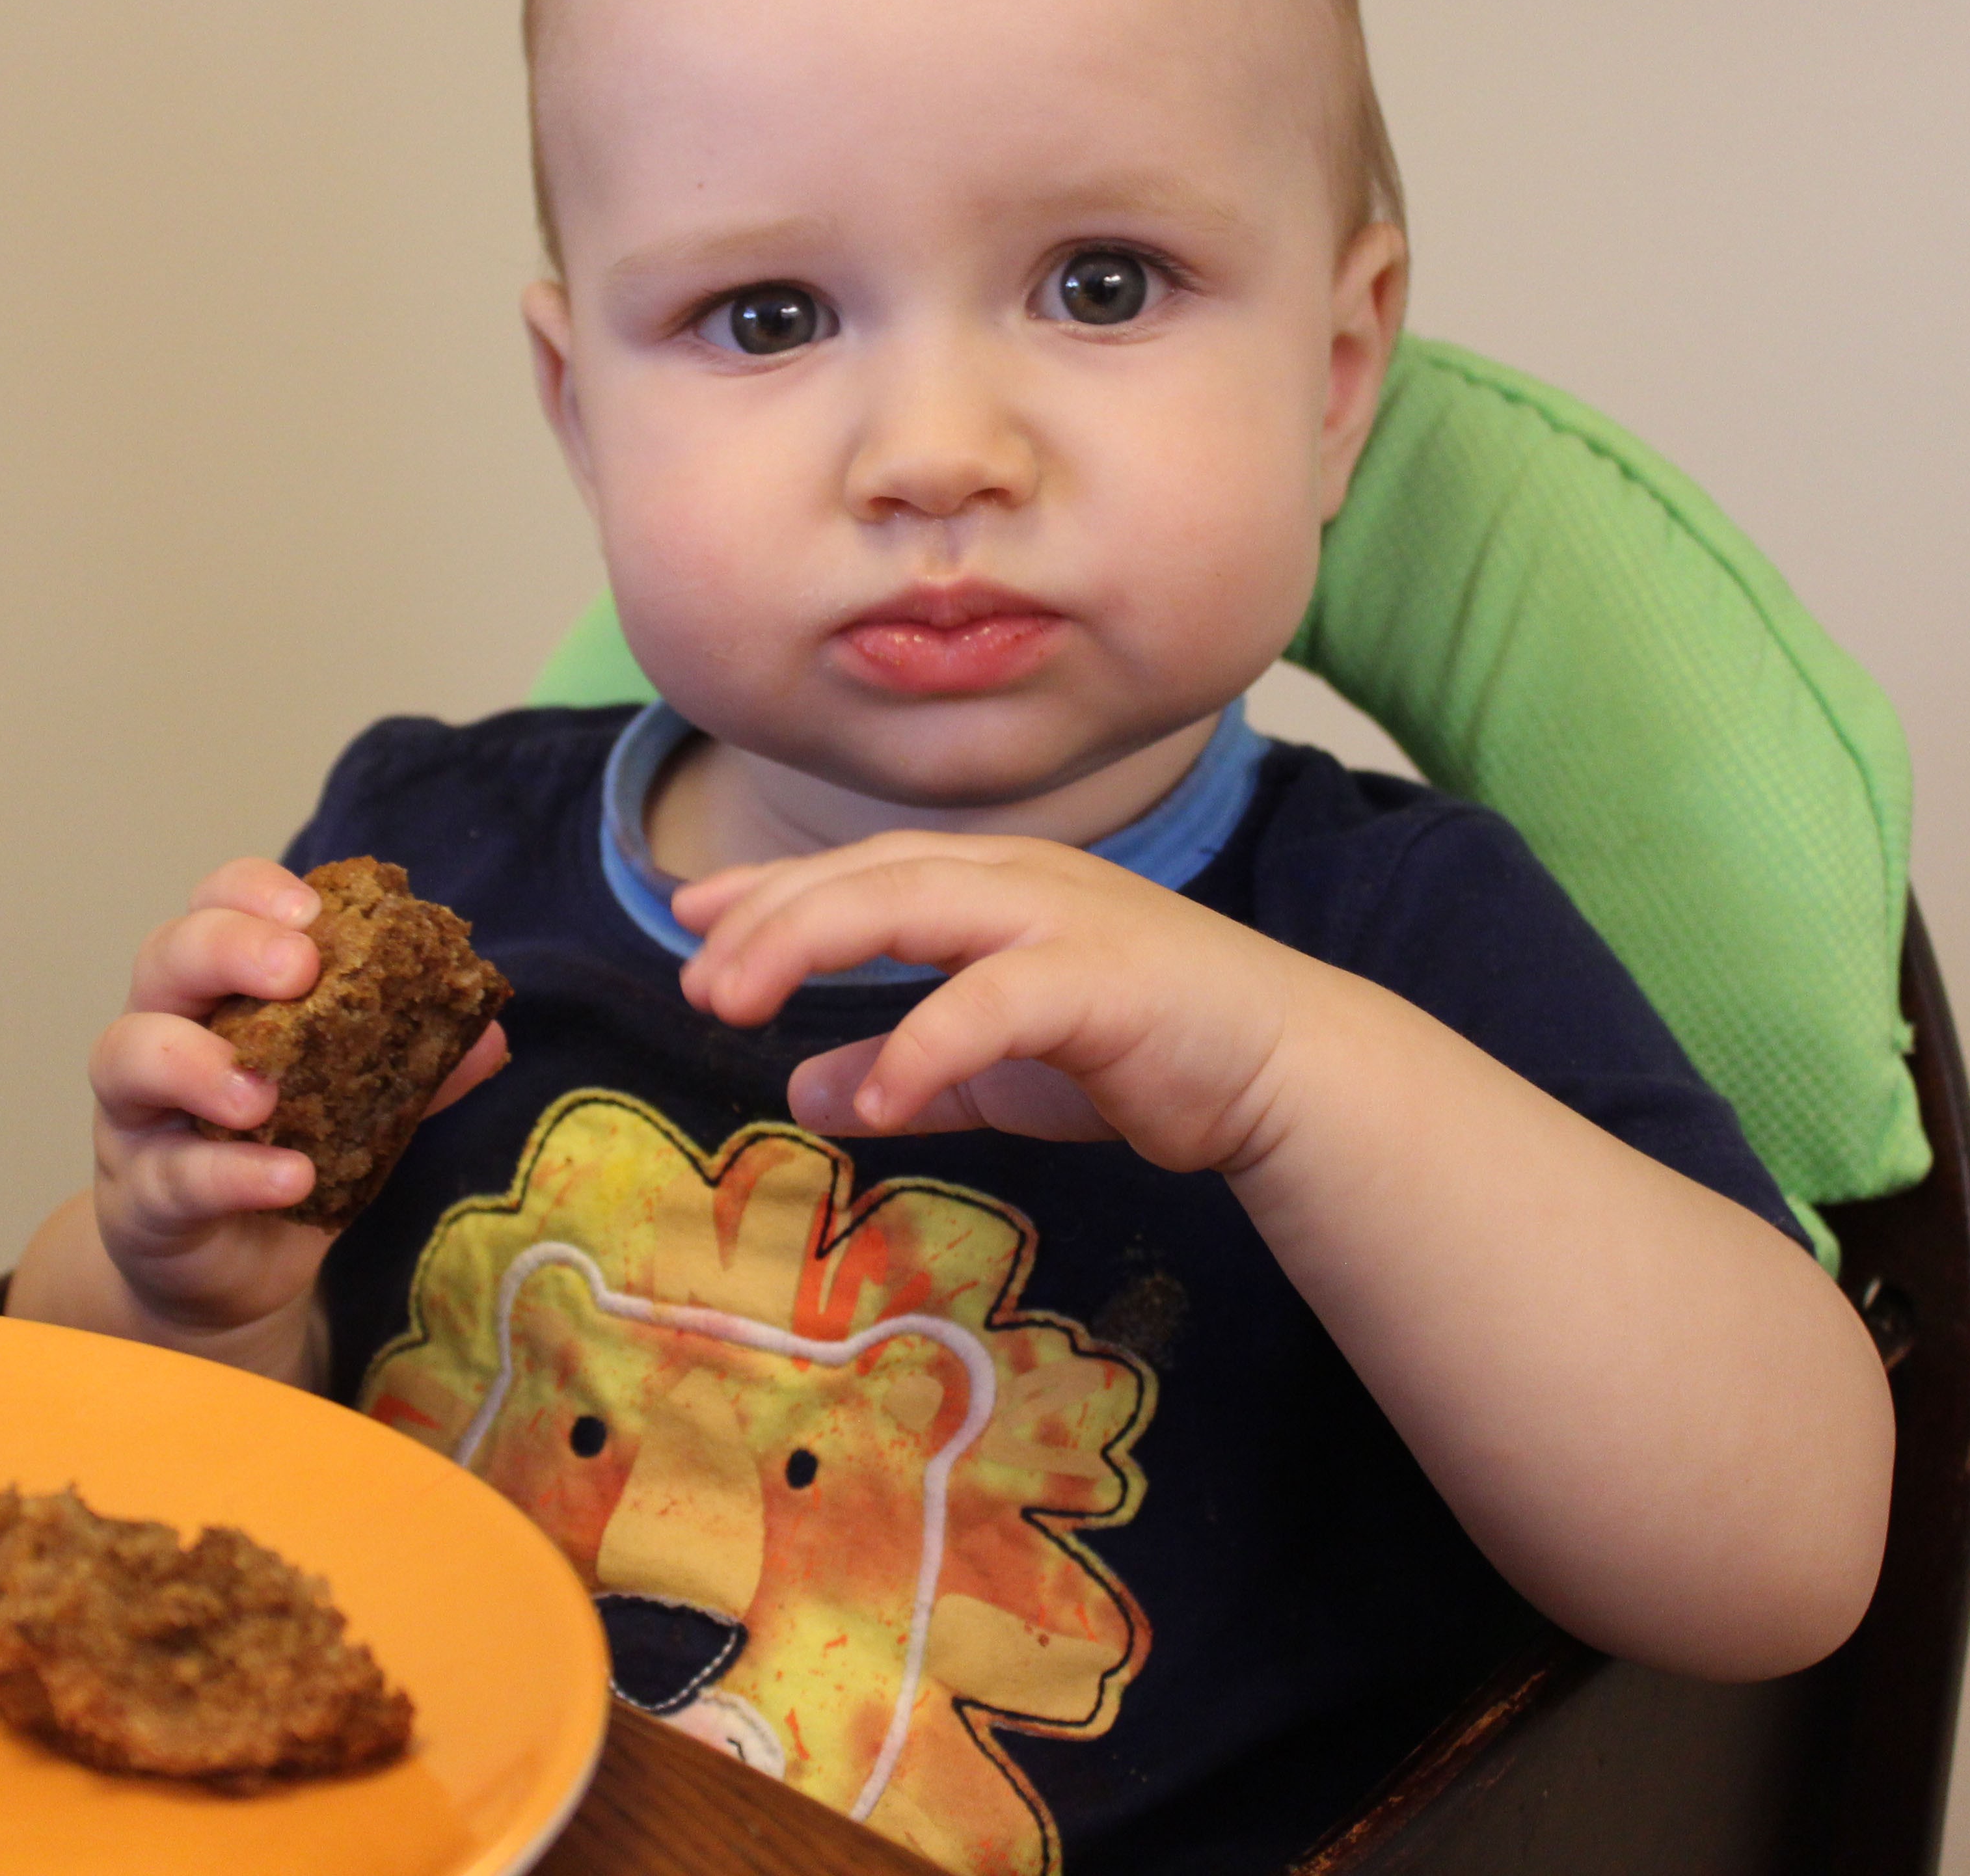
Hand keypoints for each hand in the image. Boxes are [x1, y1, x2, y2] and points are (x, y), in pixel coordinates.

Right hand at [56, 858, 506, 1363]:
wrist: (227, 1270)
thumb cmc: (285, 1153)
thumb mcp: (354, 1105)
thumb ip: (410, 1069)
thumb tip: (489, 1035)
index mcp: (220, 990)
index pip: (216, 906)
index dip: (252, 892)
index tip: (312, 912)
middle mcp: (163, 1031)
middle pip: (165, 956)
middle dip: (227, 948)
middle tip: (297, 970)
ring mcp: (137, 1114)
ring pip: (127, 1055)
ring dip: (197, 1064)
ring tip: (263, 1095)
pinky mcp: (140, 1194)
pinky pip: (171, 1174)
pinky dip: (231, 1174)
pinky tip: (290, 1177)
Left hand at [672, 832, 1304, 1176]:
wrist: (1281, 1067)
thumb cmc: (1142, 1052)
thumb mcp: (996, 1070)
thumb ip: (905, 1073)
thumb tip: (801, 1088)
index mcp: (992, 884)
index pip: (861, 870)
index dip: (770, 889)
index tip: (688, 916)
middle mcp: (1018, 881)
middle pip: (870, 875)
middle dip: (770, 919)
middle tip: (695, 981)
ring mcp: (1063, 921)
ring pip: (914, 903)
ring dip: (812, 944)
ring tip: (734, 1004)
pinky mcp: (1104, 982)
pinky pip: (995, 1002)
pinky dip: (927, 1043)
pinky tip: (879, 1099)